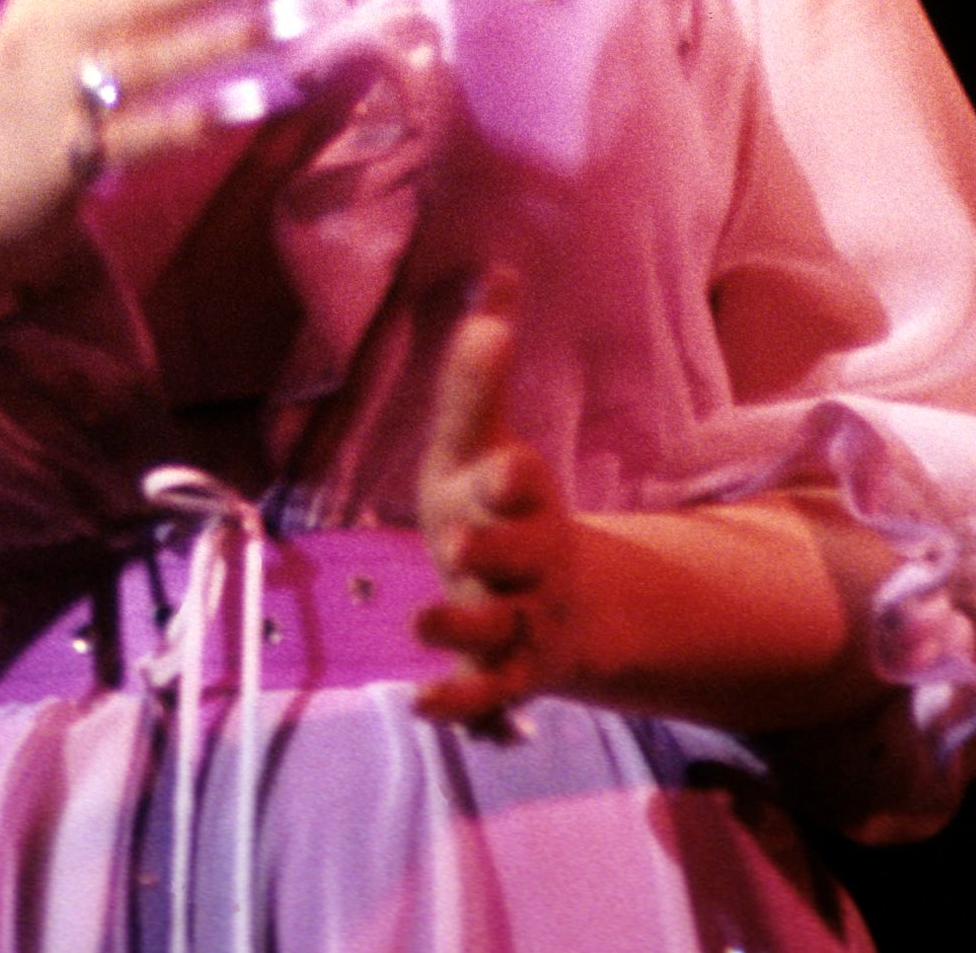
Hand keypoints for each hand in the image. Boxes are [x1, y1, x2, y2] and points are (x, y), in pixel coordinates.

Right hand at [0, 0, 269, 280]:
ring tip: (297, 16)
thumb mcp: (62, 7)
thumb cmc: (25, 95)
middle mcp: (47, 31)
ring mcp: (51, 94)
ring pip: (146, 56)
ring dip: (225, 35)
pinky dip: (195, 117)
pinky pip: (138, 133)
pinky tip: (252, 104)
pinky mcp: (62, 159)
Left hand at [412, 267, 578, 729]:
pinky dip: (460, 704)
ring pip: (496, 629)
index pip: (522, 482)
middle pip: (519, 557)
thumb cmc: (498, 506)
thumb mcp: (480, 440)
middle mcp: (526, 561)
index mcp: (519, 498)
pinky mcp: (503, 672)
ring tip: (422, 621)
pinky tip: (419, 705)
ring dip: (463, 627)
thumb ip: (480, 372)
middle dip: (498, 550)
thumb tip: (498, 270)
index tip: (505, 467)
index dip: (513, 478)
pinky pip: (485, 693)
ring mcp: (517, 620)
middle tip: (463, 543)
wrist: (556, 599)